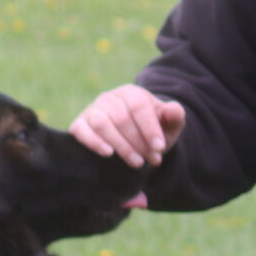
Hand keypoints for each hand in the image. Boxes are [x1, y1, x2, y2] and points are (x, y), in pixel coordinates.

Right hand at [70, 83, 184, 168]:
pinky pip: (81, 130)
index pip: (138, 106)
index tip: (159, 148)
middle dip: (139, 142)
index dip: (149, 128)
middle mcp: (110, 98)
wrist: (134, 142)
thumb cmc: (152, 132)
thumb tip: (173, 109)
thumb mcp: (168, 126)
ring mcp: (93, 110)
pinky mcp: (80, 125)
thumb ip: (174, 116)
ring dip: (121, 145)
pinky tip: (108, 154)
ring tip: (136, 162)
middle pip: (121, 117)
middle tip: (152, 160)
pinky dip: (93, 142)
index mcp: (132, 93)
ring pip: (102, 124)